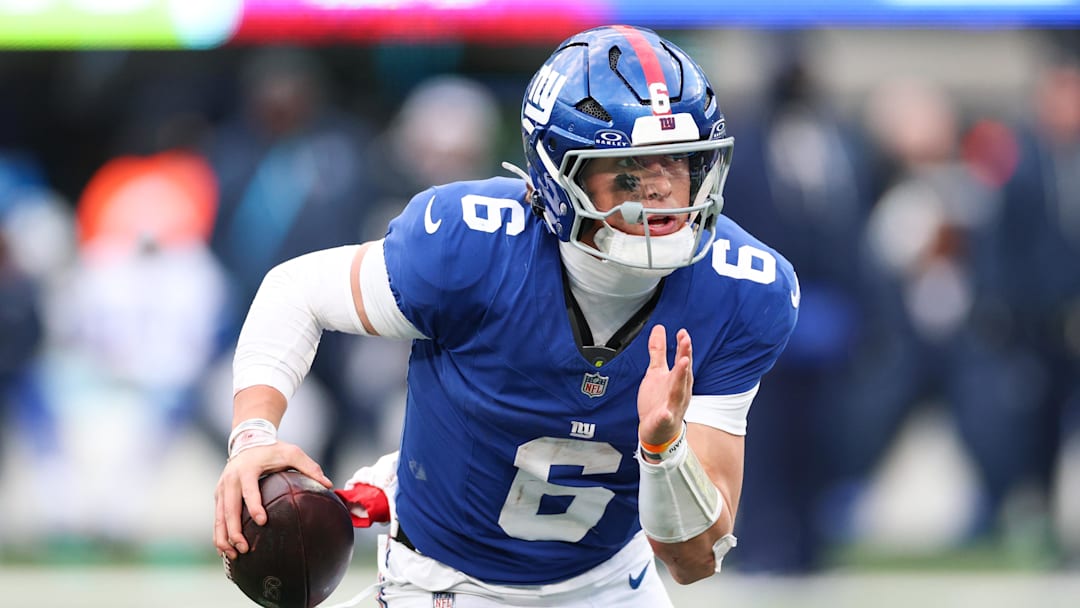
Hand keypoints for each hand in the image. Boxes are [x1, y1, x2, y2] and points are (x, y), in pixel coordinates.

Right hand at [213, 441, 330, 559]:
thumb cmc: (273, 449)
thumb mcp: (293, 452)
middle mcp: (230, 480)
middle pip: (229, 509)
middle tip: (245, 548)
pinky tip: (226, 550)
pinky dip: (219, 534)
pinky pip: (218, 517)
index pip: (249, 490)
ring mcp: (222, 488)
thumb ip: (310, 467)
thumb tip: (328, 484)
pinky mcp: (219, 495)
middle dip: (235, 530)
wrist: (248, 439)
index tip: (262, 521)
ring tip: (234, 555)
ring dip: (224, 537)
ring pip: (219, 517)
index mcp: (247, 470)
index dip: (254, 506)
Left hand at [637, 325, 692, 445]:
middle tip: (686, 341)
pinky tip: (665, 411)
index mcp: (678, 380)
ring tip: (683, 363)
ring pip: (678, 392)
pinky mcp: (664, 421)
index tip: (683, 333)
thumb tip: (659, 329)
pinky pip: (666, 418)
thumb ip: (658, 352)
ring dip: (681, 377)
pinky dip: (666, 414)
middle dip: (685, 357)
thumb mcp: (656, 372)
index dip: (683, 347)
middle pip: (683, 373)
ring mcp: (673, 406)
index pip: (682, 361)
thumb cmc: (659, 401)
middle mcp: (679, 391)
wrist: (657, 431)